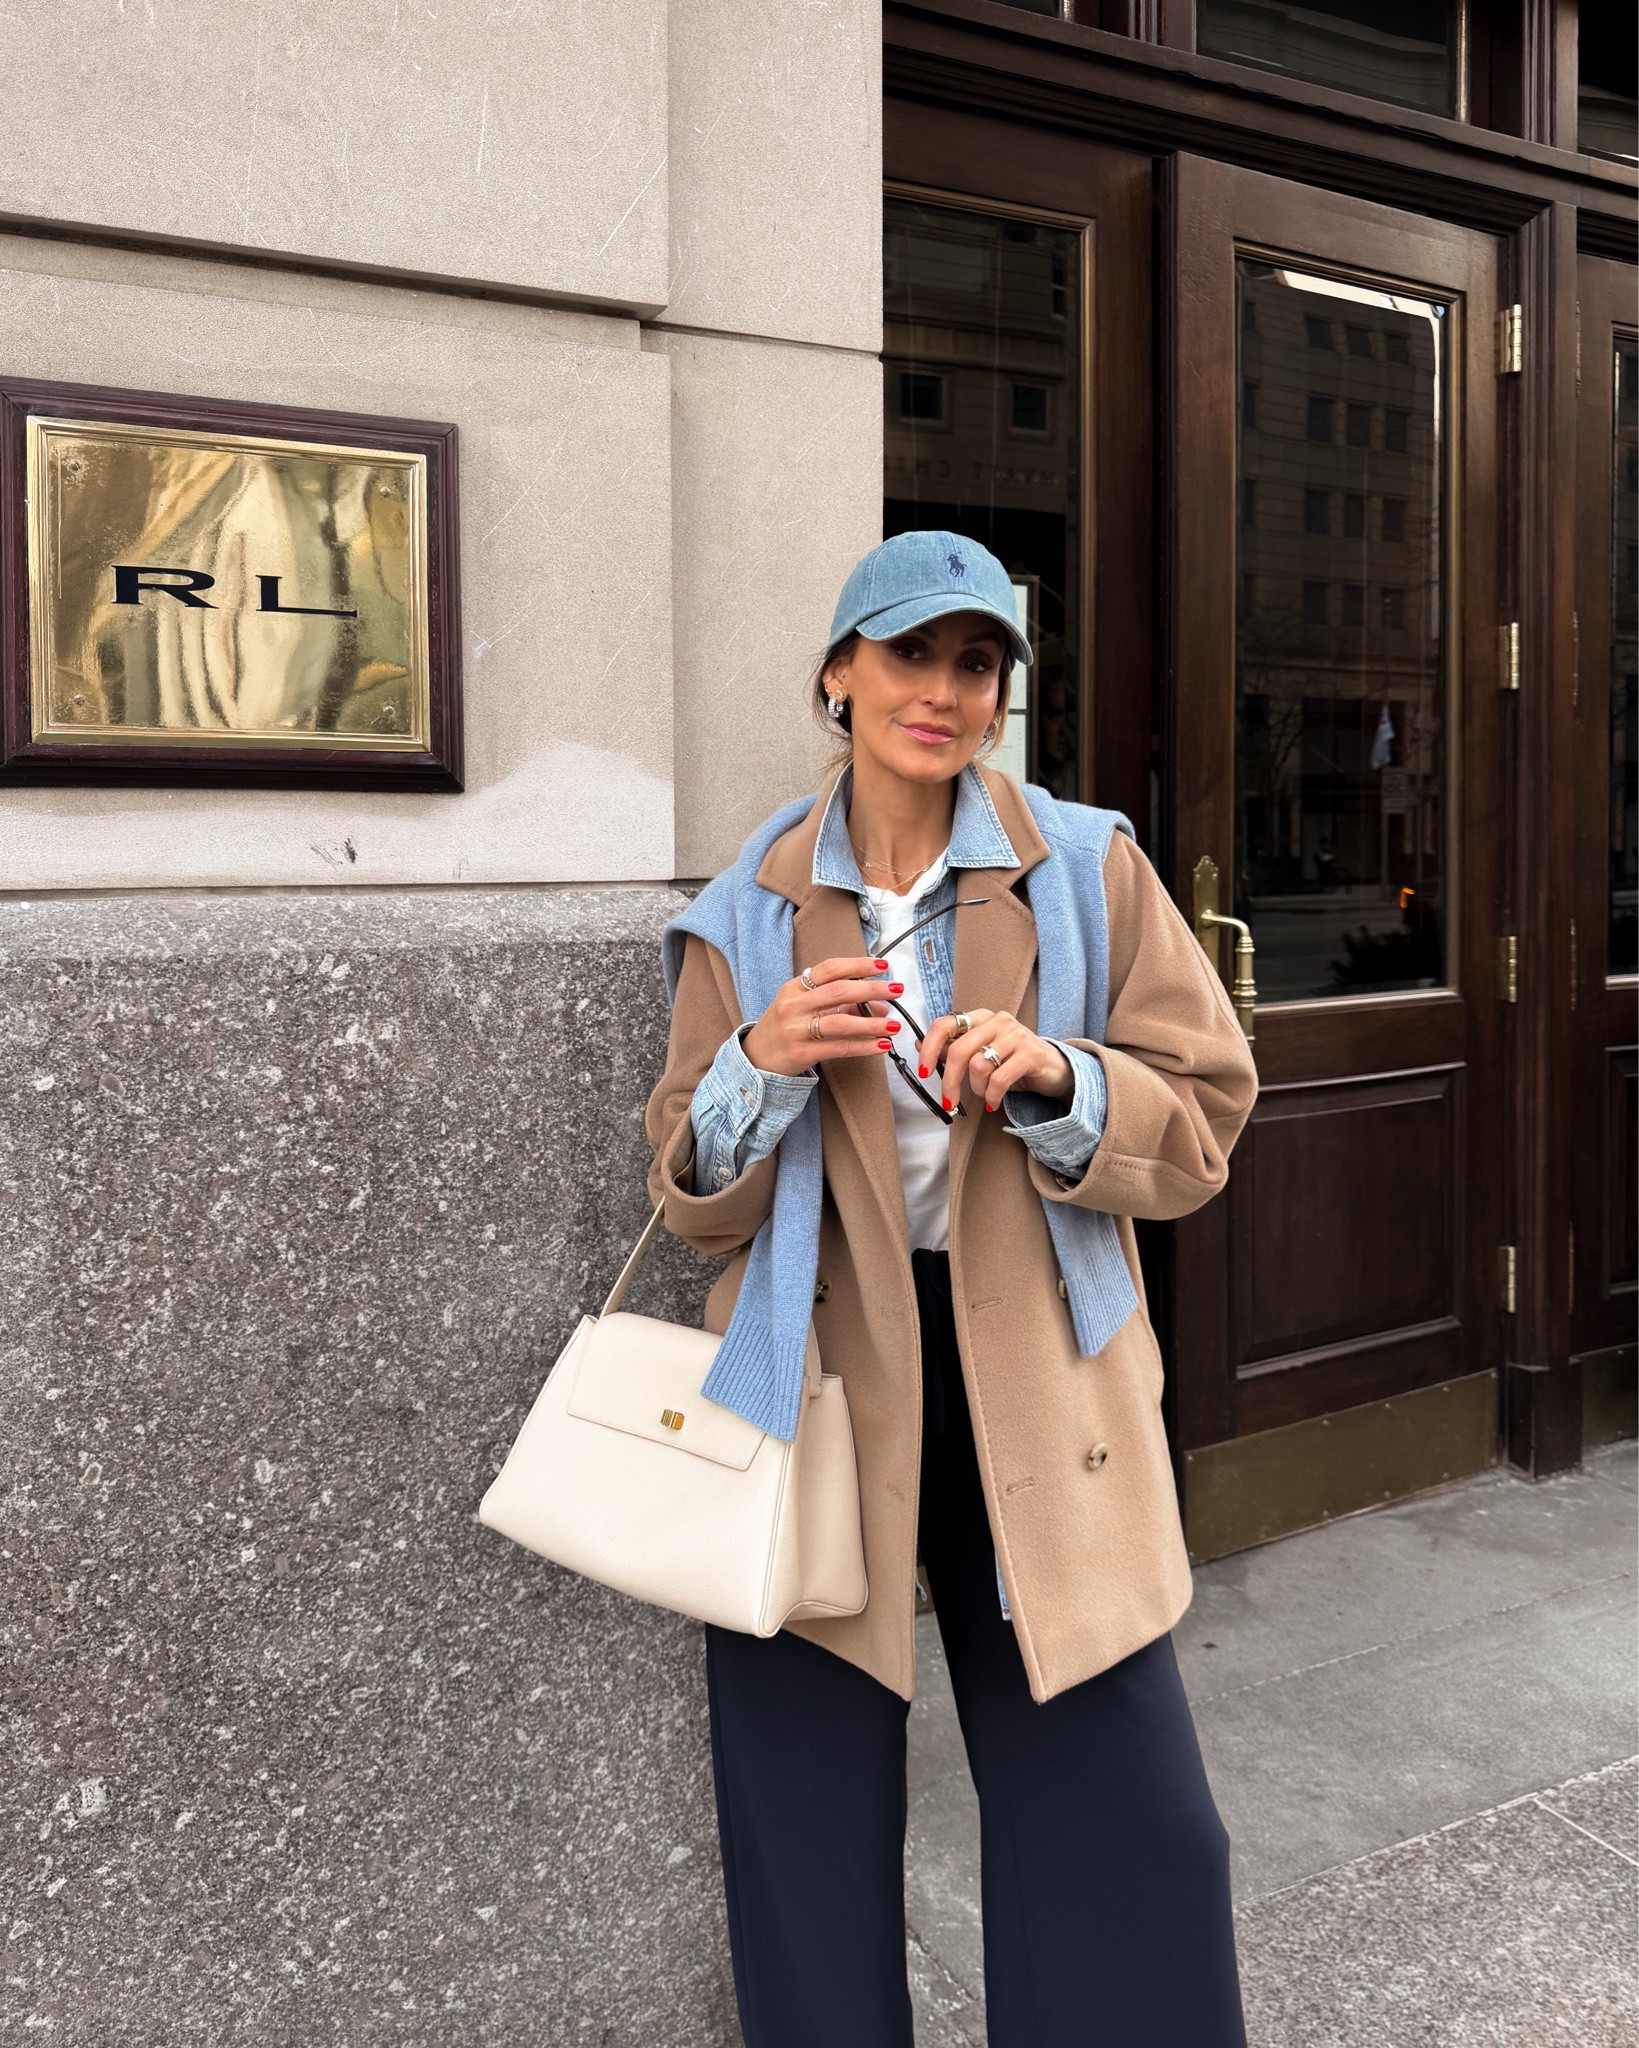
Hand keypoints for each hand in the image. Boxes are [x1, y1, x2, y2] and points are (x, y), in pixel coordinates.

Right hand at [742, 956, 903, 1077]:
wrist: (754, 1058)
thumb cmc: (783, 1028)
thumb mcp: (802, 1008)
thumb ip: (838, 1003)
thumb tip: (879, 1004)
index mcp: (794, 988)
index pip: (829, 969)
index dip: (857, 965)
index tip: (882, 965)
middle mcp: (793, 1006)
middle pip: (838, 991)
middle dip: (872, 989)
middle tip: (896, 989)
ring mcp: (796, 1030)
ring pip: (840, 1022)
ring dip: (872, 1022)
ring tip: (894, 1024)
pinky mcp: (801, 1053)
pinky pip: (839, 1048)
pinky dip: (863, 1046)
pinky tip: (881, 1045)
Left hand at [916, 1009, 1072, 1113]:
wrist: (1054, 1069)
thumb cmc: (1014, 1061)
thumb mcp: (981, 1055)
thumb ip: (953, 1049)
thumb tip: (920, 1045)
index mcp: (981, 1017)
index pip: (944, 1024)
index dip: (929, 1049)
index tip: (924, 1072)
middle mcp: (997, 1020)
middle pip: (959, 1050)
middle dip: (950, 1081)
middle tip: (949, 1101)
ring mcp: (1015, 1034)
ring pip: (978, 1065)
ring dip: (977, 1089)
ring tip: (984, 1095)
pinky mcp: (1030, 1052)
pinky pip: (999, 1079)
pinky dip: (991, 1096)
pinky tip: (993, 1102)